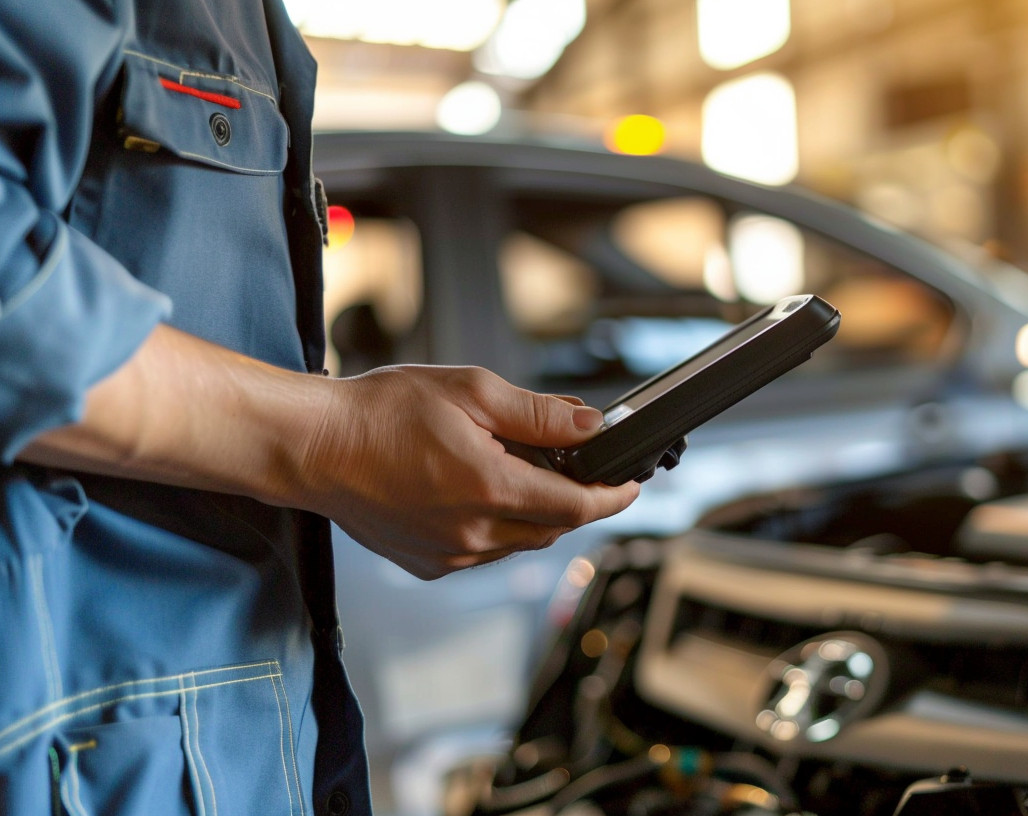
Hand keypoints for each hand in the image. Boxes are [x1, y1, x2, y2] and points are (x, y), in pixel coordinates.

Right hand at [300, 365, 639, 578]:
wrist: (312, 447)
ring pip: (519, 541)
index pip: (577, 507)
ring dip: (533, 512)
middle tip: (577, 468)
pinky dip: (496, 526)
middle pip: (553, 528)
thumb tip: (590, 427)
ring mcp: (449, 554)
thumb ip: (538, 415)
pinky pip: (483, 551)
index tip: (632, 487)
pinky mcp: (427, 563)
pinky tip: (475, 491)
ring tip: (515, 469)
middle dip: (574, 501)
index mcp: (490, 489)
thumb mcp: (471, 392)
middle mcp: (473, 533)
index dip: (613, 497)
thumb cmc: (379, 413)